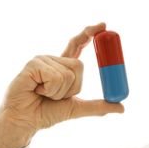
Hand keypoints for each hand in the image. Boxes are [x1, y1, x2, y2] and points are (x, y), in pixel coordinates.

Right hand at [0, 23, 123, 147]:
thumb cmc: (47, 112)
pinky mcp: (33, 65)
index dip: (89, 34)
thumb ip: (98, 106)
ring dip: (60, 92)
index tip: (103, 25)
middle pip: (79, 65)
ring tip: (44, 93)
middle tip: (55, 95)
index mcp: (62, 66)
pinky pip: (56, 77)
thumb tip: (122, 108)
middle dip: (73, 87)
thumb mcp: (77, 108)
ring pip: (69, 73)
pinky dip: (51, 90)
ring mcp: (42, 60)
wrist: (27, 122)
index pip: (78, 45)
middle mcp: (53, 59)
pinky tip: (37, 90)